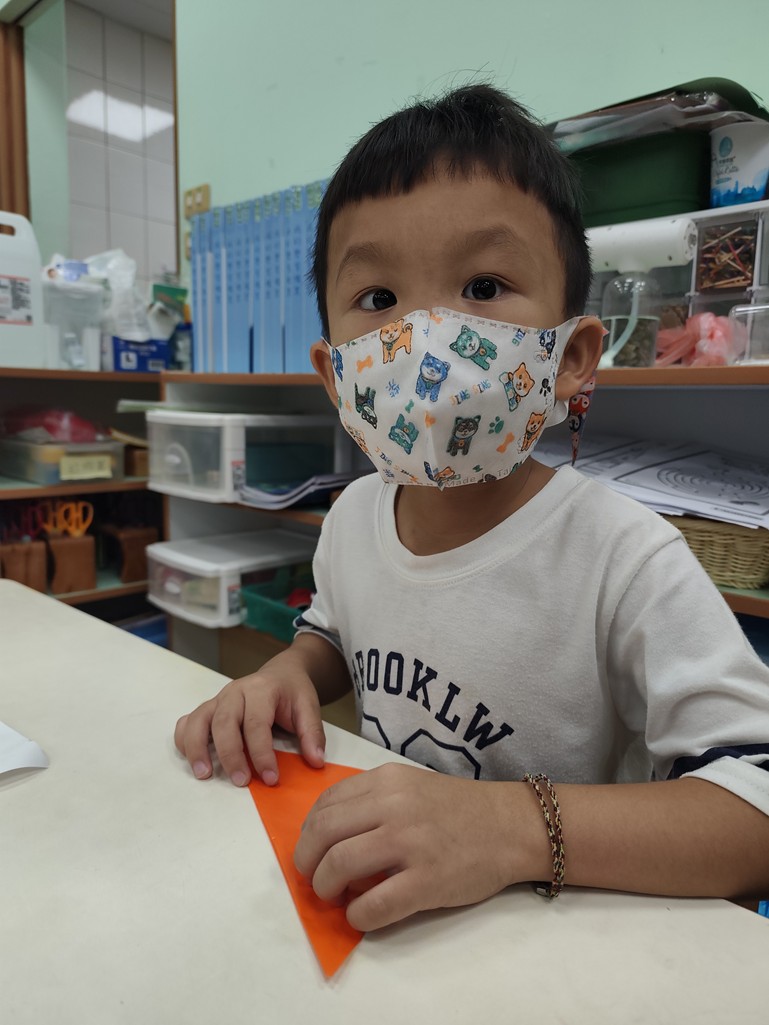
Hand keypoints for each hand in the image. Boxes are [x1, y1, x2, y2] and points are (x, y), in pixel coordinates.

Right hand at [174, 662, 325, 787]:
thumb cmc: (293, 692)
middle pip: (224, 723)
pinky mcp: (208, 708)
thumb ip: (312, 732)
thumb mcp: (309, 706)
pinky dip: (185, 739)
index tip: (271, 779)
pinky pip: (188, 721)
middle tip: (241, 782)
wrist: (282, 672)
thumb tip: (316, 761)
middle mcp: (235, 692)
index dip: (262, 754)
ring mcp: (218, 699)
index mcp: (261, 689)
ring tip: (204, 775)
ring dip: (197, 748)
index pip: (256, 724)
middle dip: (230, 755)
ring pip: (198, 720)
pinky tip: (192, 759)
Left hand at [294, 763, 538, 930]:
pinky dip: (356, 916)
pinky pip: (373, 905)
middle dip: (306, 862)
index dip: (308, 831)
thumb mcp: (411, 786)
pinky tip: (361, 915)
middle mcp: (394, 806)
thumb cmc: (459, 808)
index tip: (312, 849)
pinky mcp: (427, 881)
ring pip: (339, 866)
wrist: (511, 826)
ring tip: (334, 896)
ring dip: (325, 888)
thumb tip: (327, 836)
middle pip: (323, 834)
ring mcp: (410, 843)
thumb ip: (372, 801)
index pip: (326, 803)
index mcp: (387, 780)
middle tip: (312, 877)